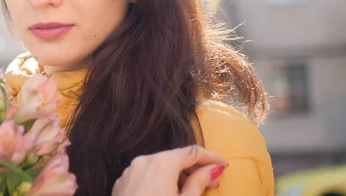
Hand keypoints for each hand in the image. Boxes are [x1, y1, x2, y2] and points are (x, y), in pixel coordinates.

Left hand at [112, 145, 227, 195]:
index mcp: (161, 163)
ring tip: (193, 189)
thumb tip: (212, 169)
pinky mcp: (122, 184)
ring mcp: (129, 172)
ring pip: (159, 166)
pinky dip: (160, 180)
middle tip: (213, 182)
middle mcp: (143, 161)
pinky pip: (145, 175)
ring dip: (177, 174)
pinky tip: (169, 194)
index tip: (223, 165)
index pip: (192, 152)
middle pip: (174, 158)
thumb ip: (199, 183)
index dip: (210, 157)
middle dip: (195, 168)